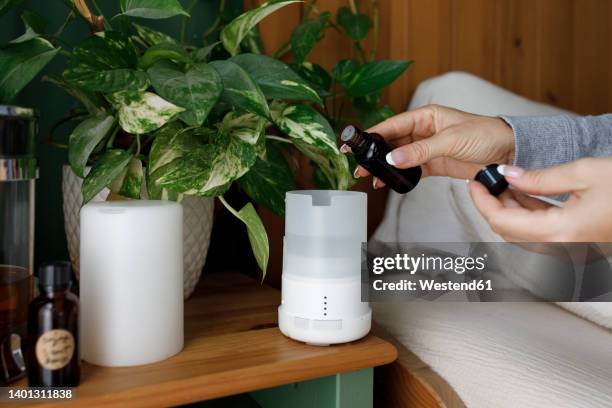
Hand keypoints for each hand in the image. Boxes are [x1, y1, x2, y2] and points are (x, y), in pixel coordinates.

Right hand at [347, 105, 514, 187]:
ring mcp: (429, 148)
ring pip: (399, 157)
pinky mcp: (435, 164)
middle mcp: (425, 131)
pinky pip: (412, 170)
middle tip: (359, 165)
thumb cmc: (486, 135)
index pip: (393, 125)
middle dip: (375, 154)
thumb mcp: (452, 140)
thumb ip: (421, 150)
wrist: (509, 152)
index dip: (373, 134)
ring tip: (371, 177)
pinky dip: (400, 176)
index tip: (354, 142)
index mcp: (427, 116)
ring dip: (385, 167)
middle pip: (392, 142)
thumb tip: (393, 158)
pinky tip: (389, 181)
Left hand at [469, 158, 611, 241]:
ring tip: (504, 182)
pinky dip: (527, 215)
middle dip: (492, 205)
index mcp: (562, 232)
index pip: (503, 222)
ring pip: (523, 235)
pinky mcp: (577, 244)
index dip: (482, 202)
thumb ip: (539, 178)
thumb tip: (508, 175)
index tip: (474, 183)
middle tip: (486, 180)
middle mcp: (565, 248)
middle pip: (509, 232)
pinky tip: (525, 193)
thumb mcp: (584, 172)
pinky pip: (541, 234)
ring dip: (509, 210)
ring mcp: (571, 249)